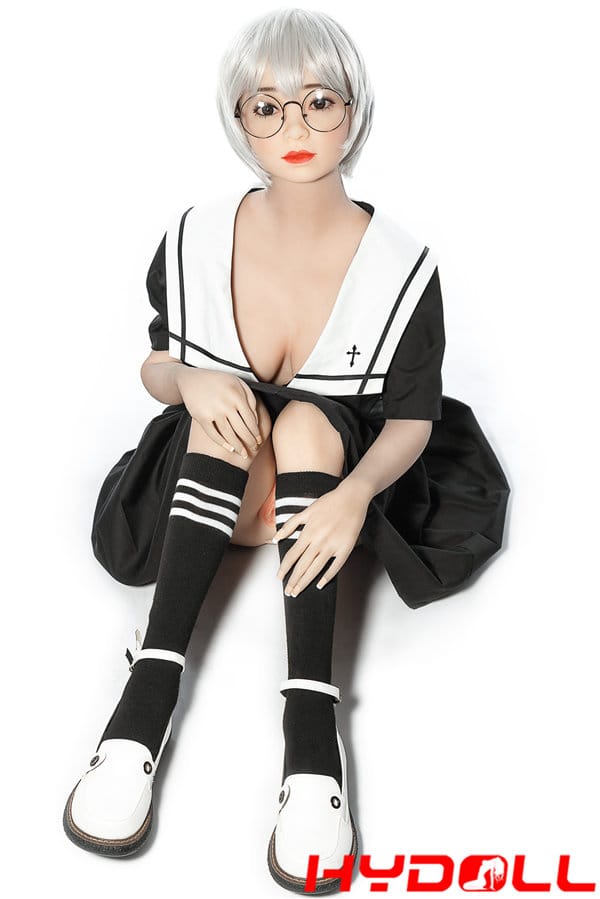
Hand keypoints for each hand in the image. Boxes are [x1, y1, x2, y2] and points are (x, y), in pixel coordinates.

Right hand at [177, 368, 261, 458]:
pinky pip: (213, 434)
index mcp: (237, 395)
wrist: (191, 380)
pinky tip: (229, 448)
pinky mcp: (201, 417)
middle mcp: (226, 404)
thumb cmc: (218, 381)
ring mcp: (213, 411)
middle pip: (241, 429)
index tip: (259, 440)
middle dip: (249, 442)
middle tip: (253, 449)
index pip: (250, 419)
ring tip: (243, 453)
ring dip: (237, 446)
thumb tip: (256, 419)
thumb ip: (250, 398)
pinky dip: (222, 443)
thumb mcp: (238, 383)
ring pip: (229, 434)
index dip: (255, 432)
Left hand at [272, 480, 370, 595]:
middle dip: (293, 581)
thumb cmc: (329, 502)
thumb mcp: (306, 511)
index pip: (292, 555)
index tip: (280, 578)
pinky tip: (320, 584)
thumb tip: (275, 539)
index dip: (284, 568)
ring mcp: (332, 545)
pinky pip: (335, 567)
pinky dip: (327, 577)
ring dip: (305, 582)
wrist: (352, 497)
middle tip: (288, 592)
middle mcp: (318, 541)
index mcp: (308, 532)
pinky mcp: (345, 548)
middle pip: (302, 566)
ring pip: (315, 569)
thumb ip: (290, 525)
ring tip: (298, 591)